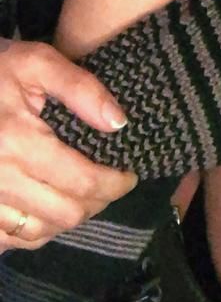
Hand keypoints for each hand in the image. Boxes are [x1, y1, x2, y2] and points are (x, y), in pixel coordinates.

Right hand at [0, 35, 136, 251]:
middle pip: (63, 214)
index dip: (114, 184)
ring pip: (36, 233)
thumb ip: (81, 89)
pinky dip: (32, 231)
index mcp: (17, 141)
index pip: (82, 182)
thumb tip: (118, 123)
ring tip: (83, 199)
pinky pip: (7, 239)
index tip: (129, 177)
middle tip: (110, 186)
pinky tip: (46, 210)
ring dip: (66, 220)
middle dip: (96, 203)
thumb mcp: (36, 62)